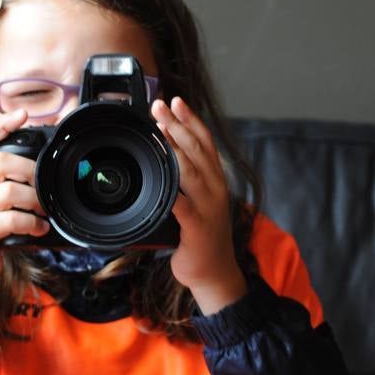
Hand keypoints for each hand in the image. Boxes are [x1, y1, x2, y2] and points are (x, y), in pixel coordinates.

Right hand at [0, 109, 49, 298]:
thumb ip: (3, 182)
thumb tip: (37, 170)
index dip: (1, 123)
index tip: (22, 114)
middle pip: (2, 162)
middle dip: (30, 171)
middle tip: (43, 185)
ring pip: (9, 191)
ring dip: (34, 201)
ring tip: (43, 211)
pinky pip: (11, 219)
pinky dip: (32, 224)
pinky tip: (39, 228)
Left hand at [152, 97, 246, 313]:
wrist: (215, 273)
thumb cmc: (201, 237)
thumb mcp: (198, 202)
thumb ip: (186, 182)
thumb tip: (165, 158)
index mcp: (215, 180)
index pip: (205, 142)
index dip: (191, 119)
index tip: (176, 101)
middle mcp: (215, 189)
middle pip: (197, 149)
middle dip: (178, 124)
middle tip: (159, 105)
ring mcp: (207, 207)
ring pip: (190, 170)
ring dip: (174, 146)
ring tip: (159, 127)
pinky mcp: (197, 227)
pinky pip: (182, 204)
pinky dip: (172, 190)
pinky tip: (161, 177)